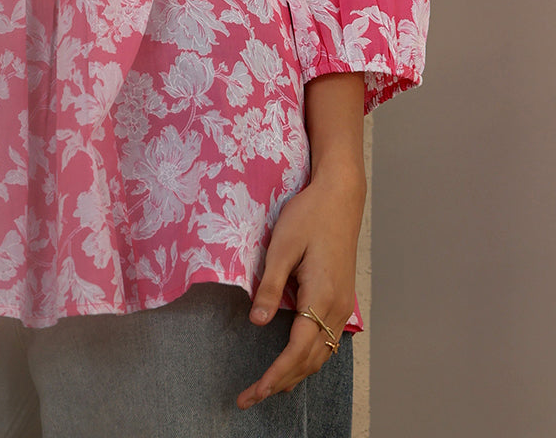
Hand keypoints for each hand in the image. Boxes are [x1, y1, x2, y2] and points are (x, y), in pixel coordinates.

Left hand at [236, 165, 364, 409]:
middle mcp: (338, 308)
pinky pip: (328, 340)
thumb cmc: (309, 216)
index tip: (254, 392)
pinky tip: (295, 360)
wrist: (340, 197)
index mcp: (321, 297)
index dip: (274, 375)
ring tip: (268, 387)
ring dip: (296, 374)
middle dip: (280, 382)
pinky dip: (310, 358)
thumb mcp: (283, 246)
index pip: (296, 351)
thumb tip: (257, 322)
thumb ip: (271, 287)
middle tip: (250, 397)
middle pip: (309, 360)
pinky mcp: (343, 299)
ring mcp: (344, 305)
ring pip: (321, 354)